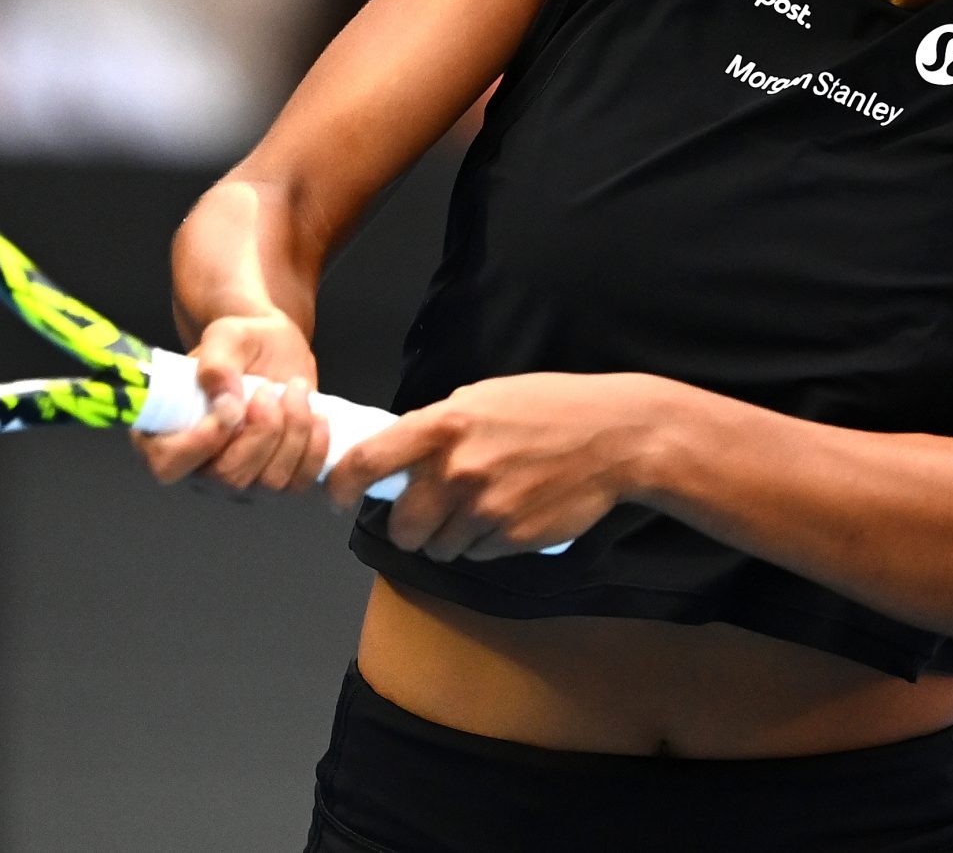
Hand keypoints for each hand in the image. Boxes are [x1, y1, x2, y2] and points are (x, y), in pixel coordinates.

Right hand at [132, 311, 331, 494]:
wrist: (274, 349)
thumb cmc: (240, 344)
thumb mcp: (224, 337)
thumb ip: (216, 364)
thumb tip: (225, 404)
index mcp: (168, 434)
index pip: (168, 464)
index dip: (198, 444)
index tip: (229, 408)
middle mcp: (200, 467)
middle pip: (227, 477)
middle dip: (260, 431)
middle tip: (267, 390)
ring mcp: (240, 480)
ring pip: (268, 483)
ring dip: (291, 432)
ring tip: (294, 390)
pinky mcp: (277, 480)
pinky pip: (298, 483)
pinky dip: (314, 448)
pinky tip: (316, 414)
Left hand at [325, 372, 668, 560]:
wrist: (613, 436)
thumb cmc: (548, 408)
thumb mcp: (483, 398)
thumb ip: (438, 426)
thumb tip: (398, 455)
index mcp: (444, 425)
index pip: (368, 461)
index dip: (342, 486)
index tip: (339, 498)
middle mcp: (458, 470)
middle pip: (402, 527)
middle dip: (408, 528)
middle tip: (424, 515)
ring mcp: (486, 507)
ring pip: (439, 547)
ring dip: (449, 537)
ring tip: (479, 508)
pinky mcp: (513, 536)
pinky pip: (478, 554)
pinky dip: (485, 543)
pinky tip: (509, 514)